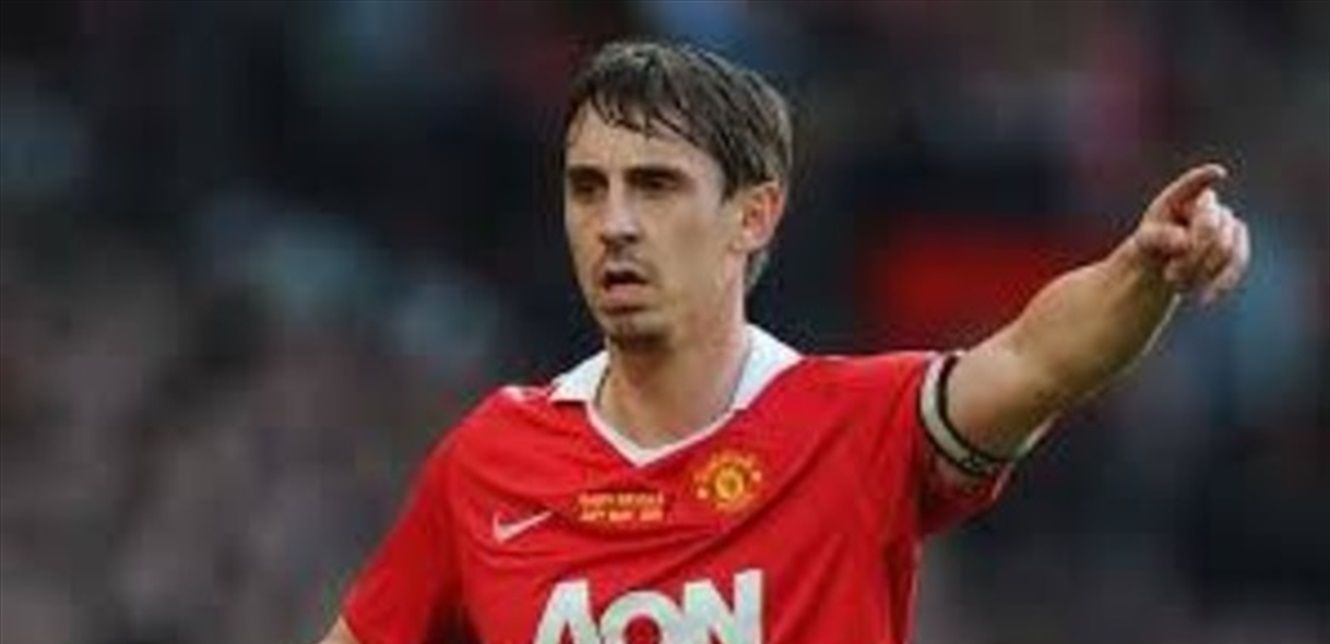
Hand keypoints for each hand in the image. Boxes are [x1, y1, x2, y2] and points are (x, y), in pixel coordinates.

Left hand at [1129, 163, 1251, 303]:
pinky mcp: (1238, 245)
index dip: (1204, 179)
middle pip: (1212, 226)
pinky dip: (1224, 281)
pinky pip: (1239, 261)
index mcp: (1178, 198)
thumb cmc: (1150, 249)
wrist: (1163, 267)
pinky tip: (1206, 298)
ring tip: (1178, 285)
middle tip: (1169, 276)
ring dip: (1203, 270)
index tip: (1217, 174)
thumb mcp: (1144, 243)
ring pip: (1227, 246)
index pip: (1192, 184)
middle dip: (1193, 255)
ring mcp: (1226, 223)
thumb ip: (1159, 237)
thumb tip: (1186, 241)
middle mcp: (1206, 205)